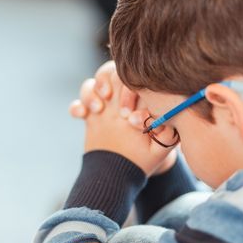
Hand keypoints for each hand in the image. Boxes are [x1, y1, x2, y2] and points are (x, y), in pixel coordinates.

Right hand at [69, 61, 176, 175]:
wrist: (126, 170)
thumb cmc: (148, 156)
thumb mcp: (161, 145)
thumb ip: (166, 133)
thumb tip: (161, 122)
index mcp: (139, 100)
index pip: (133, 79)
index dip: (129, 90)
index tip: (128, 115)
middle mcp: (121, 98)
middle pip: (110, 72)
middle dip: (106, 81)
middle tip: (109, 99)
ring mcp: (105, 106)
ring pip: (93, 83)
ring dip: (91, 92)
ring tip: (97, 110)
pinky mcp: (90, 116)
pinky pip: (78, 103)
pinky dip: (77, 106)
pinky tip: (81, 116)